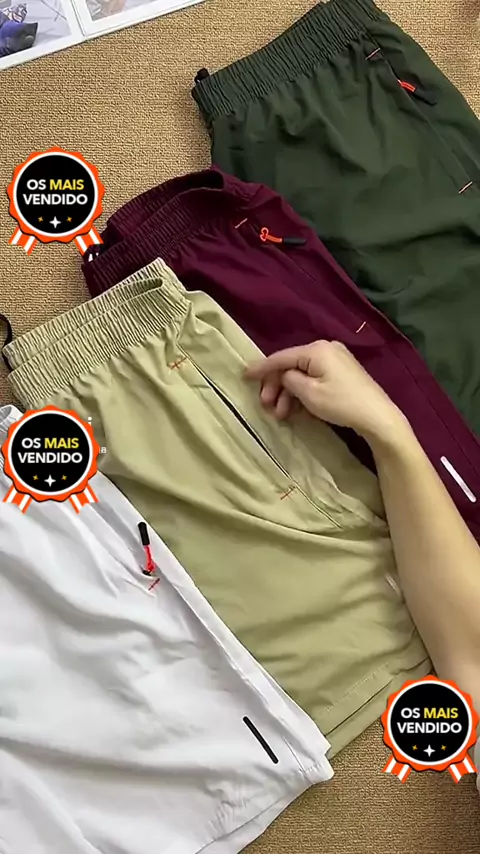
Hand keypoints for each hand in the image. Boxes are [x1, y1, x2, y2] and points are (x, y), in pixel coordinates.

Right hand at [245, 340, 409, 444]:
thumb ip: (289, 380)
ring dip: (289, 394)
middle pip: (291, 366)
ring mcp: (336, 360)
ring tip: (282, 415)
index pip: (281, 357)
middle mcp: (326, 349)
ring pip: (302, 375)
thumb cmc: (341, 403)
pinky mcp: (342, 373)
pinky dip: (303, 394)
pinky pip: (315, 379)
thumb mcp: (309, 393)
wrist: (378, 417)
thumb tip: (283, 375)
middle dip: (276, 387)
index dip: (261, 368)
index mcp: (316, 350)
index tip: (244, 376)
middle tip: (267, 406)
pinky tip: (297, 410)